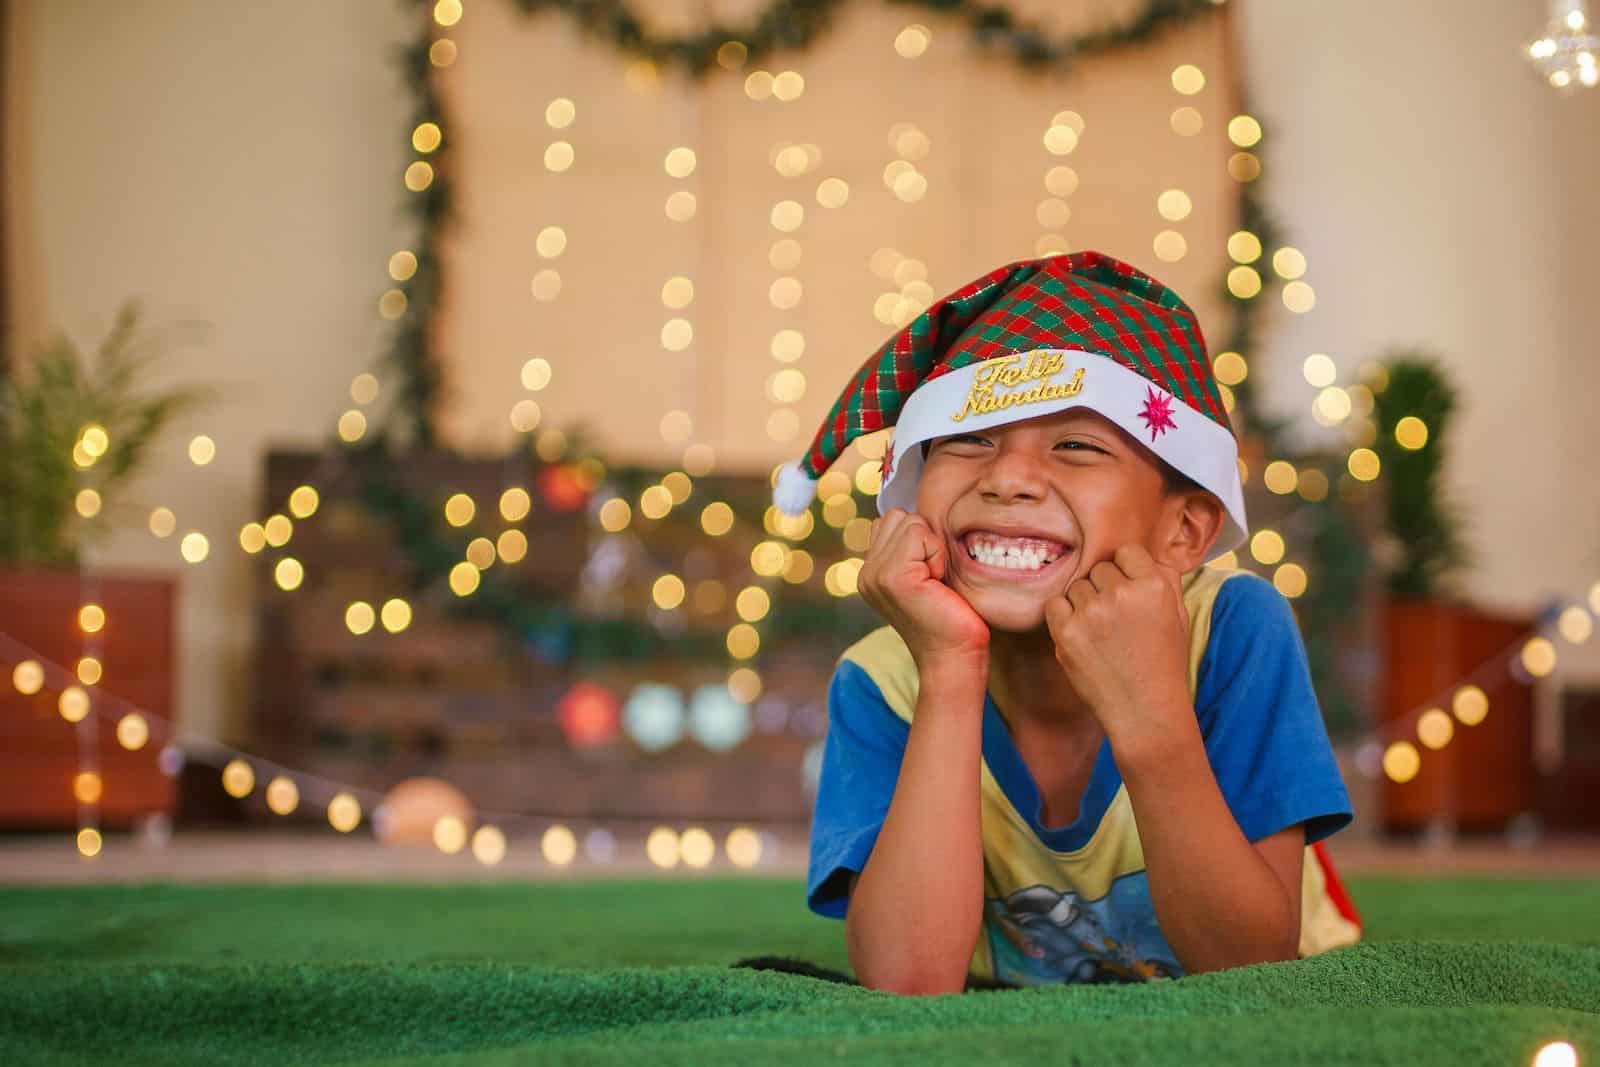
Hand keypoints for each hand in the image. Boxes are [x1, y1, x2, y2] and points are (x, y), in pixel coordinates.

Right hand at [858, 508, 989, 677]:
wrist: (954, 659)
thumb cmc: (952, 620)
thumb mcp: (926, 578)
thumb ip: (912, 550)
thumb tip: (920, 519)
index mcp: (871, 573)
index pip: (891, 522)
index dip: (920, 540)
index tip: (929, 578)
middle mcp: (866, 573)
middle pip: (898, 516)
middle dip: (925, 539)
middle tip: (933, 579)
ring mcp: (874, 574)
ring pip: (909, 521)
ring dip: (931, 546)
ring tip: (935, 581)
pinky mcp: (892, 576)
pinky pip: (919, 534)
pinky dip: (936, 554)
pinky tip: (936, 584)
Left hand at [1043, 544, 1191, 749]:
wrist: (1145, 711)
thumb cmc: (1164, 664)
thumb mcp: (1178, 616)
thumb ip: (1164, 580)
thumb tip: (1146, 555)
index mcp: (1154, 586)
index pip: (1126, 552)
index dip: (1125, 570)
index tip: (1127, 591)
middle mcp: (1122, 594)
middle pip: (1099, 569)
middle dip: (1104, 588)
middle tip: (1114, 618)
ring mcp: (1092, 613)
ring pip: (1076, 587)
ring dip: (1083, 603)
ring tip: (1100, 631)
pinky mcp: (1067, 633)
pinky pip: (1054, 604)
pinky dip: (1062, 616)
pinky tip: (1080, 634)